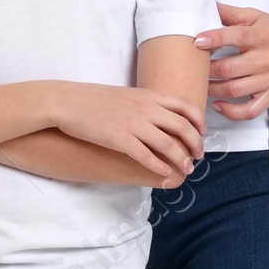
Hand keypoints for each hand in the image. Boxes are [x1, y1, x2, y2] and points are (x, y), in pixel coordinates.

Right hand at [46, 84, 204, 184]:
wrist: (66, 102)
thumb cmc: (92, 99)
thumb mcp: (125, 94)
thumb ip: (144, 103)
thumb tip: (157, 116)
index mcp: (148, 95)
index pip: (185, 105)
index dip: (198, 121)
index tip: (202, 132)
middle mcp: (145, 108)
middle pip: (182, 127)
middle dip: (195, 144)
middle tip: (198, 156)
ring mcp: (133, 124)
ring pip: (168, 144)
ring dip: (181, 159)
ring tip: (186, 169)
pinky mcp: (119, 139)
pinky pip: (146, 156)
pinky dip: (159, 166)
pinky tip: (165, 173)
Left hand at [195, 4, 268, 118]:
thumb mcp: (256, 17)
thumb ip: (230, 13)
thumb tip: (205, 6)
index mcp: (262, 36)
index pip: (237, 36)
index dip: (215, 39)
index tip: (197, 41)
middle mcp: (267, 59)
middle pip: (230, 68)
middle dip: (206, 68)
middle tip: (193, 65)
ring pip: (234, 90)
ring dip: (212, 89)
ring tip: (200, 82)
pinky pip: (249, 111)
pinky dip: (231, 112)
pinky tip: (217, 104)